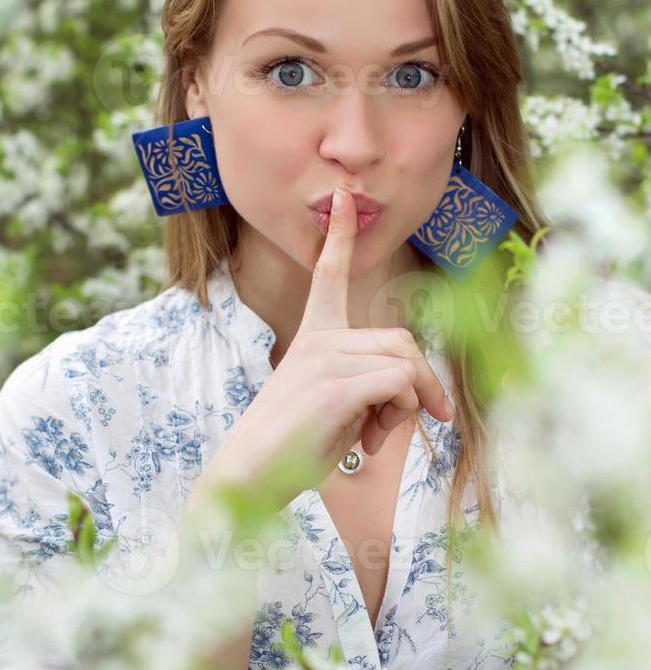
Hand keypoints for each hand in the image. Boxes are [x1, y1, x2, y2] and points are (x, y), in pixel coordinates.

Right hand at [204, 187, 452, 503]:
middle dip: (420, 384)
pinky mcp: (332, 387)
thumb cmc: (294, 444)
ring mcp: (324, 360)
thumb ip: (374, 386)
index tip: (345, 195)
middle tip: (398, 425)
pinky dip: (400, 413)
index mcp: (314, 337)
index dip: (340, 237)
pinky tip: (369, 441)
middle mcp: (319, 339)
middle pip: (401, 339)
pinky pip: (399, 384)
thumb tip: (418, 394)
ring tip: (374, 436)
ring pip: (405, 361)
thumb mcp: (340, 406)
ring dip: (409, 404)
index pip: (328, 275)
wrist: (249, 474)